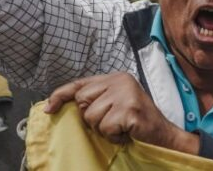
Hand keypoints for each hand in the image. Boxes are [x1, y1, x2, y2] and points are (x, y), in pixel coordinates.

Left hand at [45, 72, 199, 154]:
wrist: (164, 136)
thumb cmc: (137, 123)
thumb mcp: (115, 104)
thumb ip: (96, 99)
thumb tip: (61, 105)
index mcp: (115, 77)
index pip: (80, 84)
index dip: (61, 95)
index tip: (49, 107)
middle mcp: (120, 81)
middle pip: (82, 102)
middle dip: (92, 118)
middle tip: (113, 121)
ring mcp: (125, 93)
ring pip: (92, 117)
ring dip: (104, 129)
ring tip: (121, 127)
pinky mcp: (129, 109)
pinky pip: (105, 127)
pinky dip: (114, 135)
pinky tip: (127, 132)